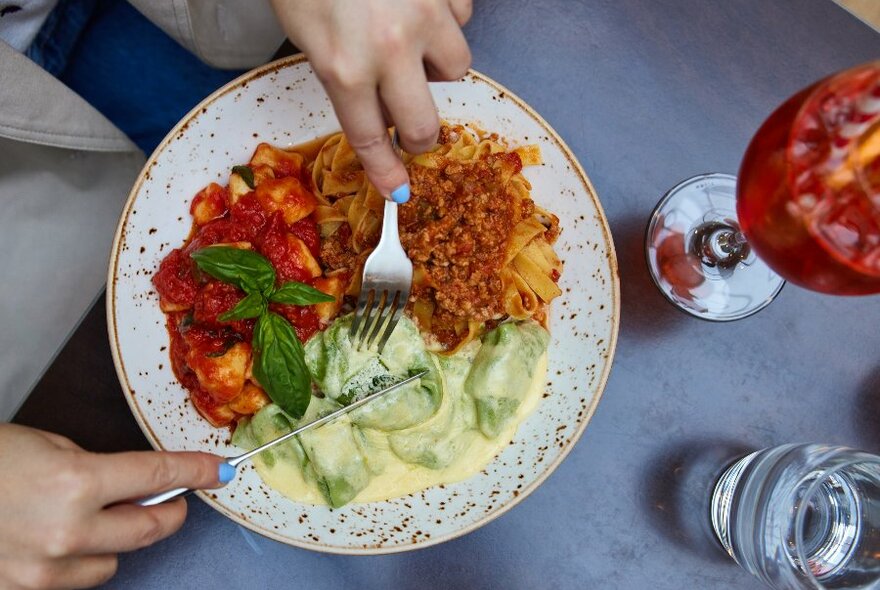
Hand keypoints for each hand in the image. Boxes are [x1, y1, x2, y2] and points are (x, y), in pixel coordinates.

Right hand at [0, 424, 226, 588]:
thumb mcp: (52, 448)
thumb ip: (100, 470)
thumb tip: (137, 485)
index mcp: (76, 482)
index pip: (158, 476)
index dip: (195, 472)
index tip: (218, 472)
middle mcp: (66, 531)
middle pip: (149, 530)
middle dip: (170, 513)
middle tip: (174, 502)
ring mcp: (43, 570)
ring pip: (112, 562)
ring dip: (116, 540)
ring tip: (91, 519)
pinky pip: (72, 581)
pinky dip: (76, 561)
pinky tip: (56, 540)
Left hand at [272, 0, 472, 200]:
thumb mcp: (304, 33)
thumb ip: (340, 77)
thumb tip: (376, 113)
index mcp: (343, 68)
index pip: (371, 140)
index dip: (387, 172)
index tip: (399, 191)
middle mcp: (390, 50)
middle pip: (426, 125)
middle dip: (419, 132)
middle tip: (411, 120)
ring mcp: (425, 15)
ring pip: (455, 66)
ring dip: (435, 63)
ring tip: (409, 39)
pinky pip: (461, 17)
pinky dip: (444, 18)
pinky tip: (418, 3)